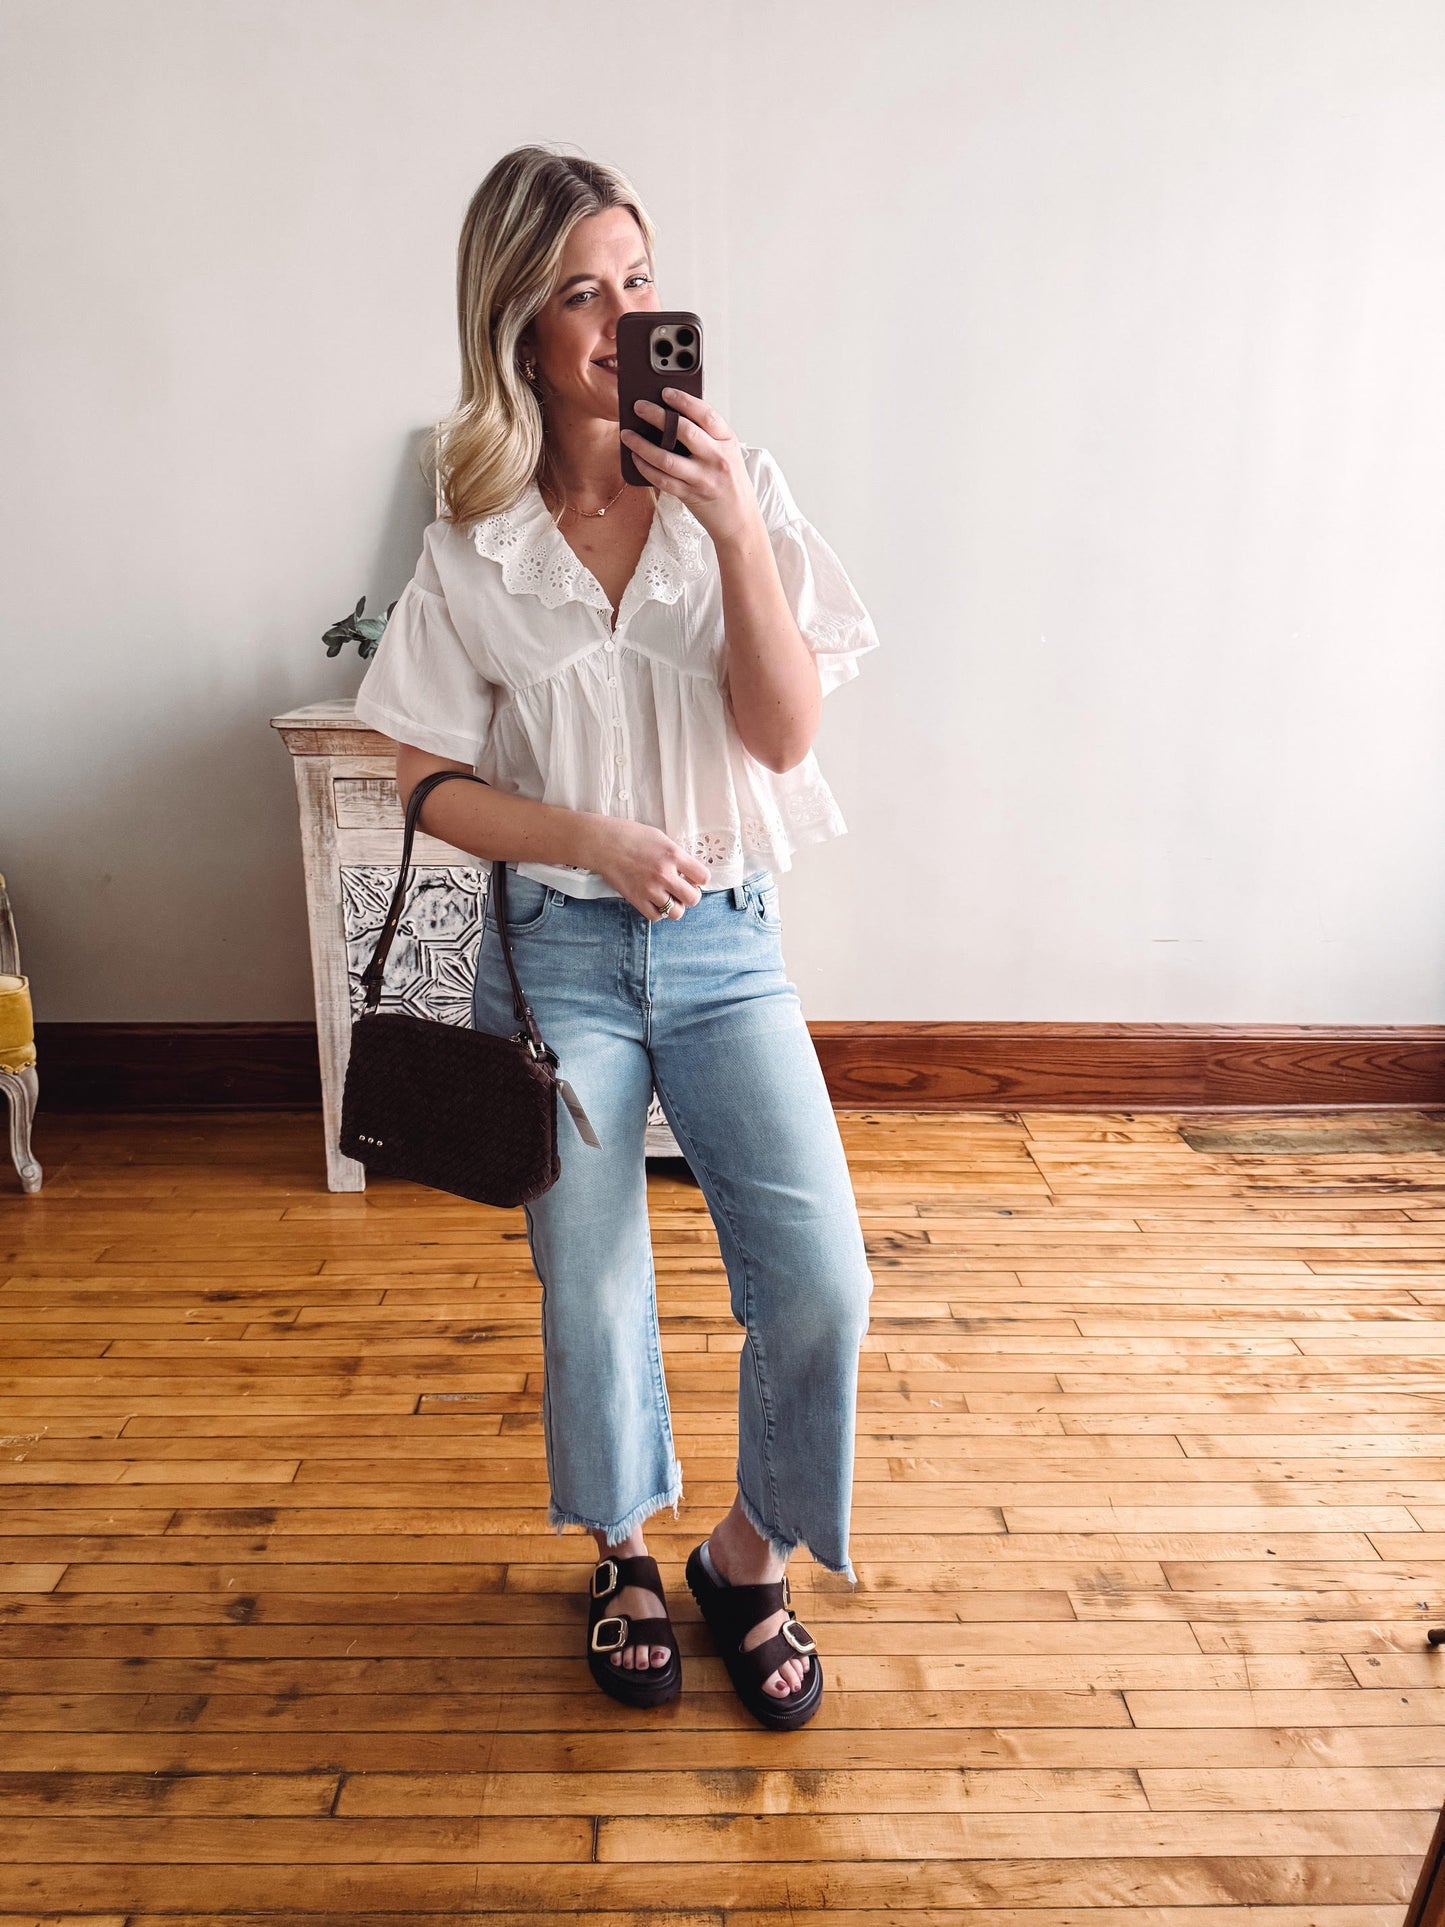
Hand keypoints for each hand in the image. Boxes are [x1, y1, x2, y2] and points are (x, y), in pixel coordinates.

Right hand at [581, 815, 710, 920]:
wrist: (603, 843)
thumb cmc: (631, 836)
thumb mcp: (661, 838)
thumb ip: (676, 855)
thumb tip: (688, 870)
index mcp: (673, 855)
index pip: (703, 877)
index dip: (700, 879)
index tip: (693, 877)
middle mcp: (664, 874)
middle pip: (693, 898)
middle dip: (691, 895)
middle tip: (682, 889)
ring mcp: (650, 889)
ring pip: (676, 912)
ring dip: (675, 906)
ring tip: (668, 897)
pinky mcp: (636, 899)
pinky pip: (656, 917)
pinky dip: (659, 912)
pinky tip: (655, 902)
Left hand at [620, 389, 763, 548]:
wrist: (740, 520)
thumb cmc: (730, 482)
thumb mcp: (727, 453)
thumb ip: (707, 435)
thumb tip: (673, 415)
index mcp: (727, 441)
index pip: (705, 414)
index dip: (684, 400)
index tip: (665, 392)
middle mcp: (717, 457)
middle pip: (684, 431)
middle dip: (657, 416)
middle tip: (638, 407)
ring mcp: (704, 478)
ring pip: (667, 458)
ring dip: (642, 445)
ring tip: (627, 435)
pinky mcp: (691, 495)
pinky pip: (663, 480)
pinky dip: (646, 468)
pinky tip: (636, 458)